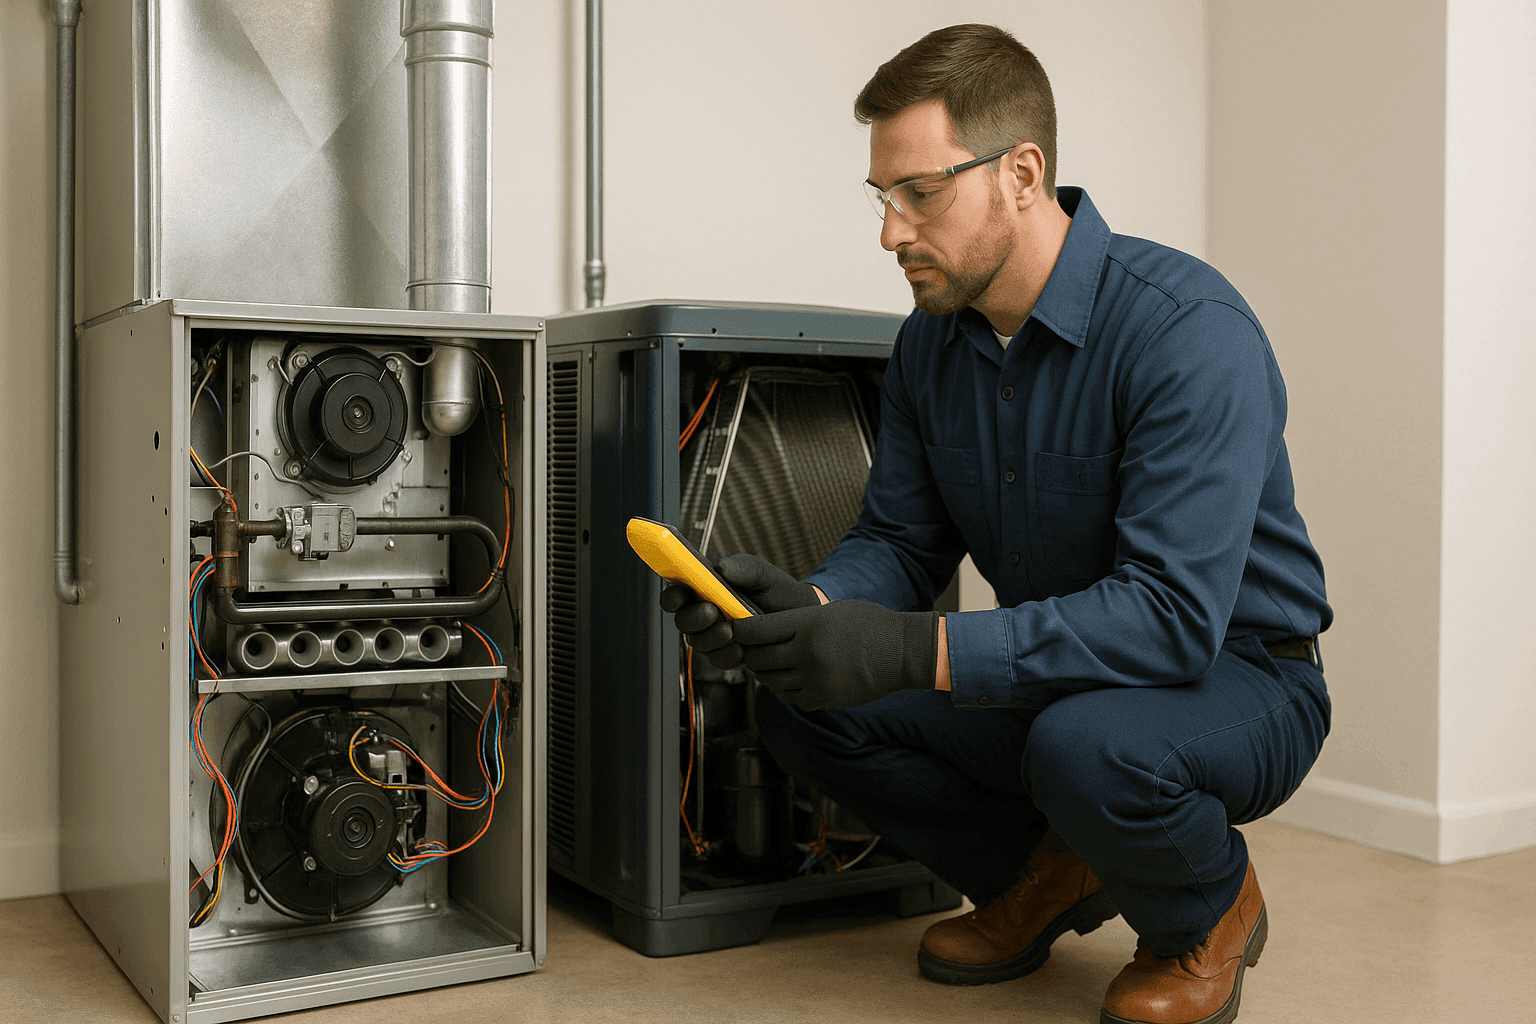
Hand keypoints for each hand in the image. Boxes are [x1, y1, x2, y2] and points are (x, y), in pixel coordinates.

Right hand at [659, 554, 820, 666]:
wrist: (801, 616)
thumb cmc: (776, 590)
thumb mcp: (762, 573)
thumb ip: (742, 567)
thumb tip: (720, 569)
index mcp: (705, 590)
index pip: (677, 595)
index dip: (672, 596)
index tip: (680, 596)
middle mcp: (704, 614)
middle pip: (683, 621)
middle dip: (694, 618)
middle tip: (712, 612)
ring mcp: (715, 636)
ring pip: (697, 643)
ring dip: (711, 639)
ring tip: (731, 632)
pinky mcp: (728, 655)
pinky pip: (718, 660)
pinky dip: (727, 656)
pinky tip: (742, 649)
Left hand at [730, 601, 938, 710]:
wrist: (902, 652)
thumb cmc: (867, 624)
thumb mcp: (829, 612)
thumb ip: (795, 622)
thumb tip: (760, 630)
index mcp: (808, 625)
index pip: (754, 630)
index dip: (740, 629)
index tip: (737, 628)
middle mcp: (807, 653)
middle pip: (756, 658)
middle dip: (750, 652)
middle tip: (751, 647)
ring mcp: (814, 680)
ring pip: (769, 680)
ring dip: (766, 672)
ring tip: (771, 662)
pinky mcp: (823, 699)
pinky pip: (789, 697)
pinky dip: (785, 688)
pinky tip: (793, 677)